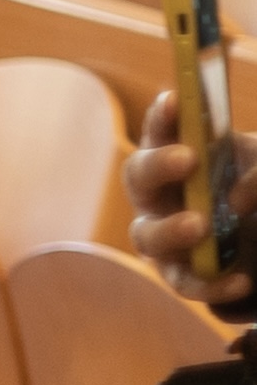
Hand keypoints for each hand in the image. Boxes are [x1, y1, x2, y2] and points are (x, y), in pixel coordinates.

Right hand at [127, 85, 255, 313]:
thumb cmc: (253, 187)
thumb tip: (236, 201)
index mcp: (175, 157)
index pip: (159, 130)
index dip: (162, 116)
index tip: (176, 99)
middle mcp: (158, 195)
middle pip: (138, 177)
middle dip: (158, 166)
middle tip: (187, 158)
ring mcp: (163, 236)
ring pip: (147, 236)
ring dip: (170, 229)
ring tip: (200, 225)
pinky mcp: (181, 274)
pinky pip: (185, 282)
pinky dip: (210, 284)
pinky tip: (241, 281)